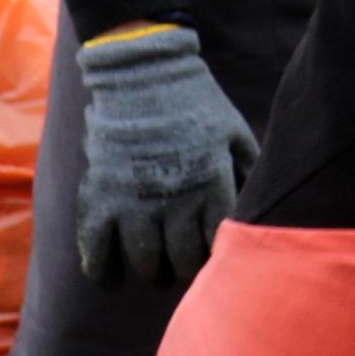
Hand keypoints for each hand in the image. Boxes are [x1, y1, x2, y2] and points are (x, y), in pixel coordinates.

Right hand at [72, 25, 251, 288]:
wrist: (144, 76)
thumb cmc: (197, 103)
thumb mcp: (235, 132)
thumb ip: (249, 169)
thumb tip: (259, 201)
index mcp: (213, 185)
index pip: (219, 241)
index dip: (217, 257)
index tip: (214, 259)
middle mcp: (176, 200)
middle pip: (183, 259)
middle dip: (185, 269)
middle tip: (183, 269)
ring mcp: (134, 201)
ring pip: (145, 260)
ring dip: (152, 273)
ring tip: (155, 273)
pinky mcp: (100, 196)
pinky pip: (96, 247)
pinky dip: (100, 269)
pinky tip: (109, 279)